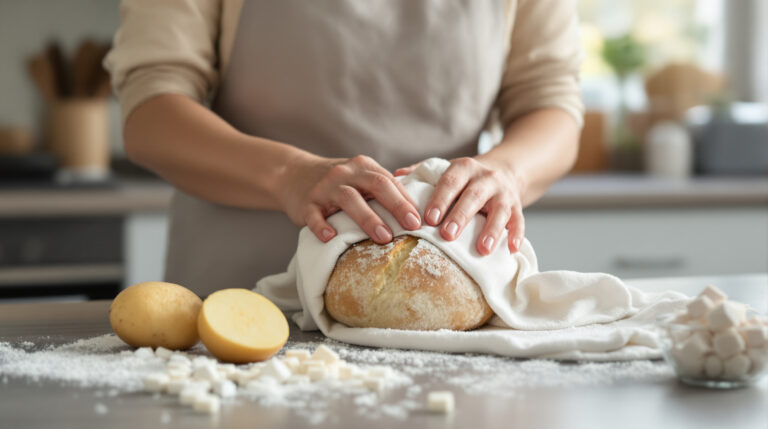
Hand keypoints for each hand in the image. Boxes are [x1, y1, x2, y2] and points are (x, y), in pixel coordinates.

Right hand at [281, 154, 421, 242]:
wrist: (294, 175)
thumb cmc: (338, 184)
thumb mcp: (360, 178)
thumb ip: (383, 188)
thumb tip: (418, 211)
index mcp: (364, 167)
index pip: (391, 181)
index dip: (407, 200)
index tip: (422, 220)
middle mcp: (346, 173)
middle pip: (376, 185)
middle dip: (396, 206)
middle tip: (412, 227)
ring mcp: (325, 187)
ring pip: (349, 199)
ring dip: (369, 219)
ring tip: (384, 237)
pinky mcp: (307, 203)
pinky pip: (314, 215)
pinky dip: (322, 226)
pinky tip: (331, 237)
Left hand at [395, 157, 524, 254]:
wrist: (504, 171)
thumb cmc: (465, 178)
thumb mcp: (447, 170)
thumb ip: (422, 172)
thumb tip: (397, 177)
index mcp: (464, 168)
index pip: (450, 182)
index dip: (439, 199)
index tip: (428, 219)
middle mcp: (485, 178)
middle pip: (473, 196)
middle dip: (460, 216)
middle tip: (447, 235)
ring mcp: (504, 193)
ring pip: (499, 210)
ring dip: (491, 230)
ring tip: (482, 249)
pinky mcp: (517, 206)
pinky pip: (519, 220)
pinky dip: (517, 234)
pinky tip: (512, 250)